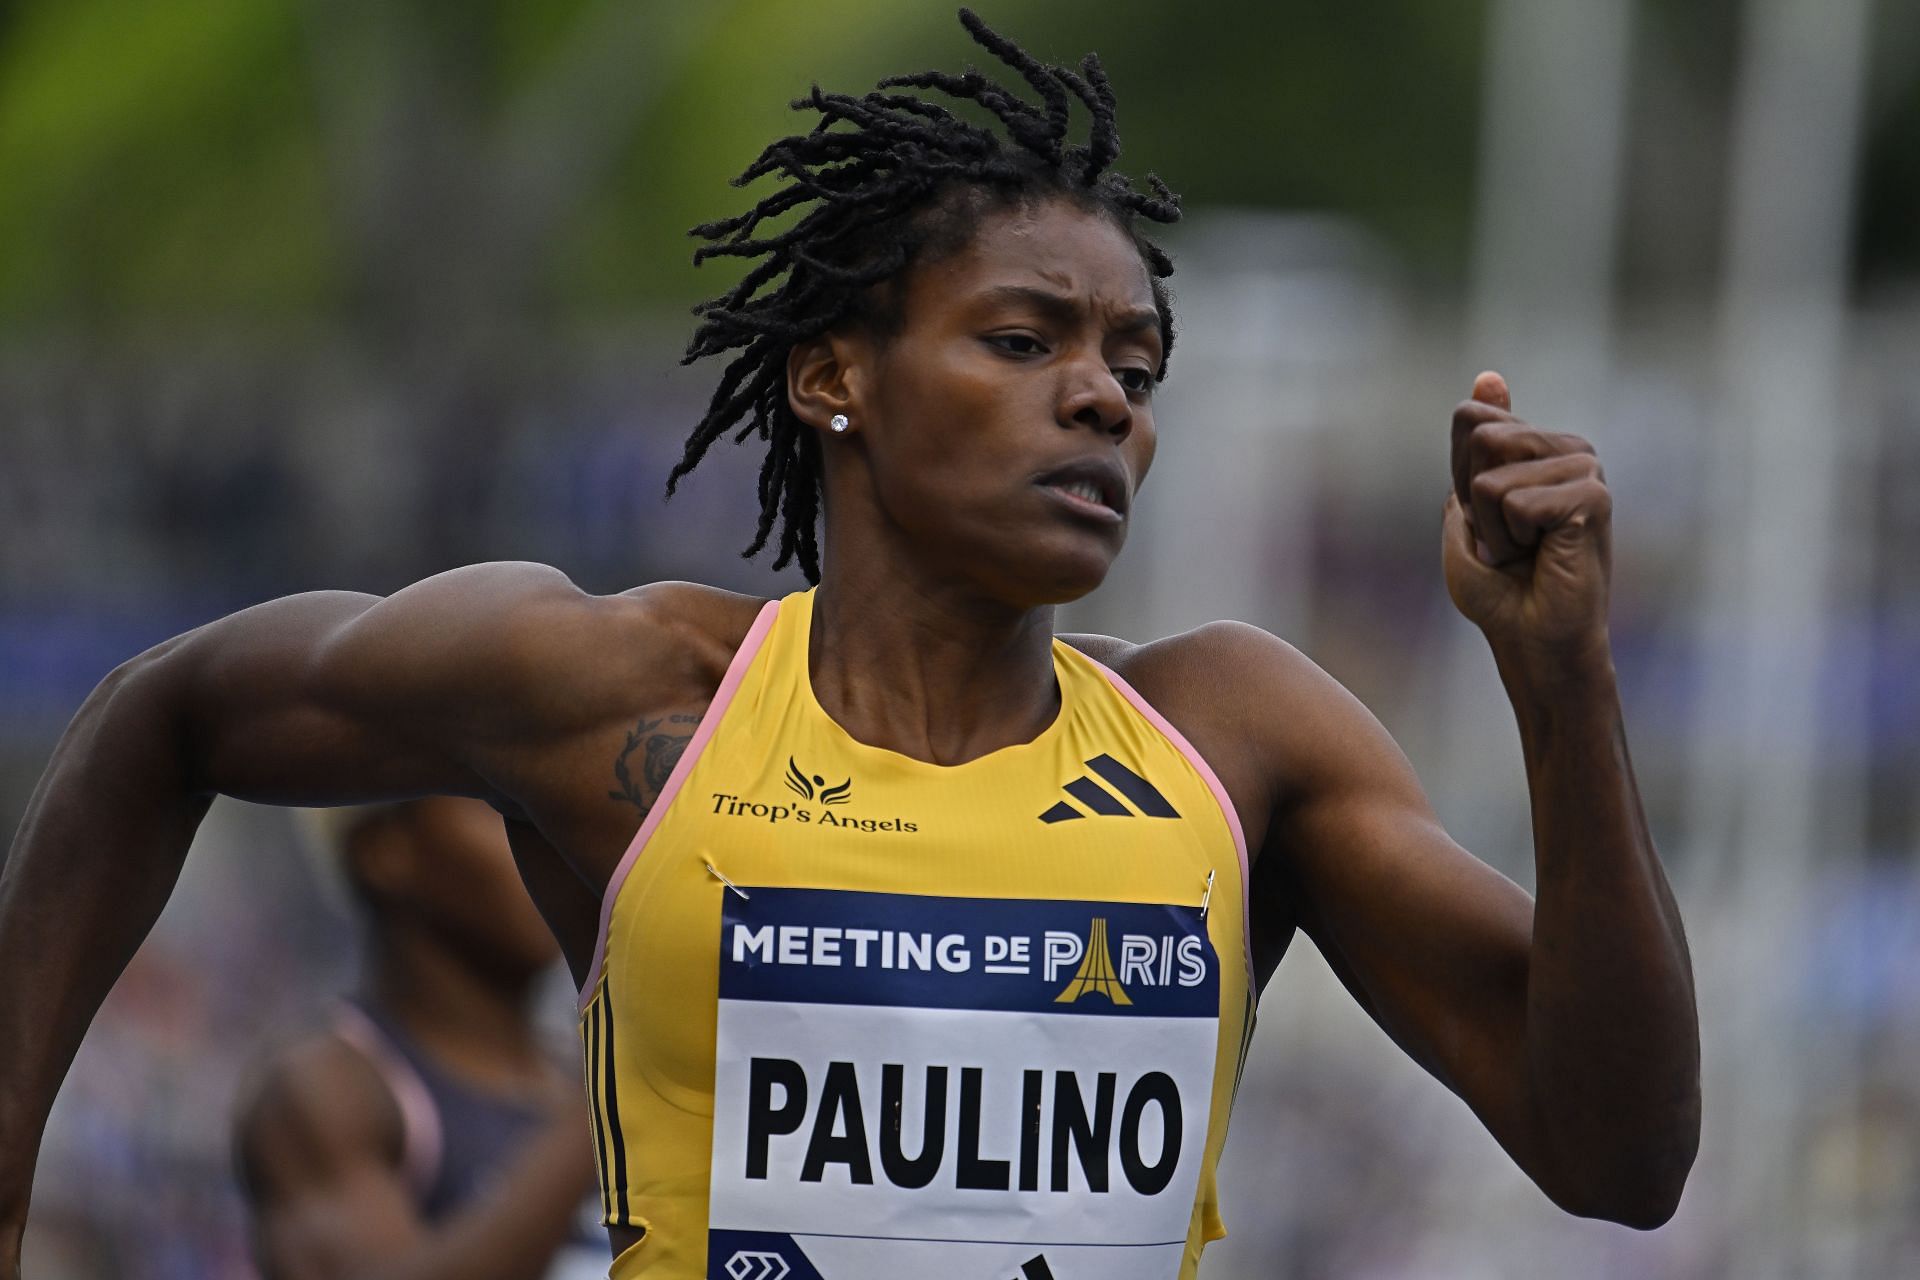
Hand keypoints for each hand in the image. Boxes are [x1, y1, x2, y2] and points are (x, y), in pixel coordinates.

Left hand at [1443, 372, 1611, 660]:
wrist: (1533, 641)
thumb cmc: (1498, 588)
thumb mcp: (1466, 509)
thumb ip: (1474, 444)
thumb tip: (1490, 374)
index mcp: (1536, 446)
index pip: (1469, 419)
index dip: (1459, 476)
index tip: (1485, 516)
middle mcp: (1565, 448)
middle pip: (1480, 438)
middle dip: (1473, 502)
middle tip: (1507, 540)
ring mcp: (1584, 468)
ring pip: (1491, 477)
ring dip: (1493, 528)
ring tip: (1526, 551)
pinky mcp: (1593, 495)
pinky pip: (1514, 503)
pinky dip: (1512, 540)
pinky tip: (1543, 557)